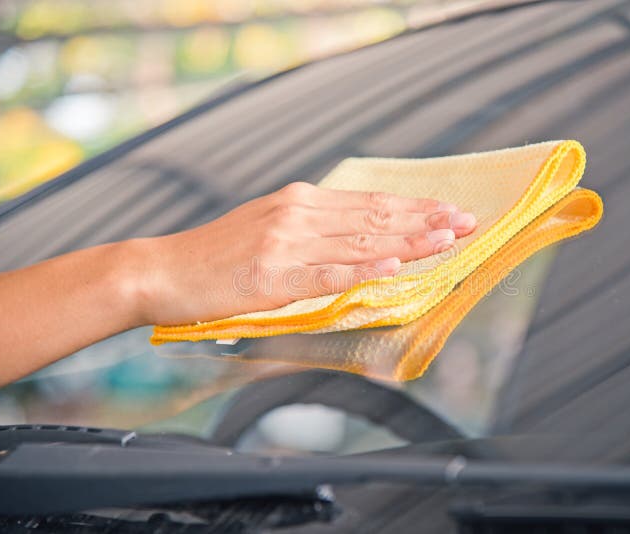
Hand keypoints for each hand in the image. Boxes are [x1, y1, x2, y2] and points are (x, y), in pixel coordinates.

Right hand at [138, 182, 476, 325]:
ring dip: (408, 242)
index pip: (369, 203)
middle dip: (425, 221)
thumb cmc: (216, 256)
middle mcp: (297, 214)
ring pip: (359, 241)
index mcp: (299, 202)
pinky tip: (392, 265)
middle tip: (468, 222)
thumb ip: (311, 230)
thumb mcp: (267, 228)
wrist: (162, 271)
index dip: (414, 207)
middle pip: (374, 217)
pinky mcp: (271, 276)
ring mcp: (285, 244)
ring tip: (448, 240)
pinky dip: (361, 269)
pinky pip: (325, 273)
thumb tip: (357, 238)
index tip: (450, 210)